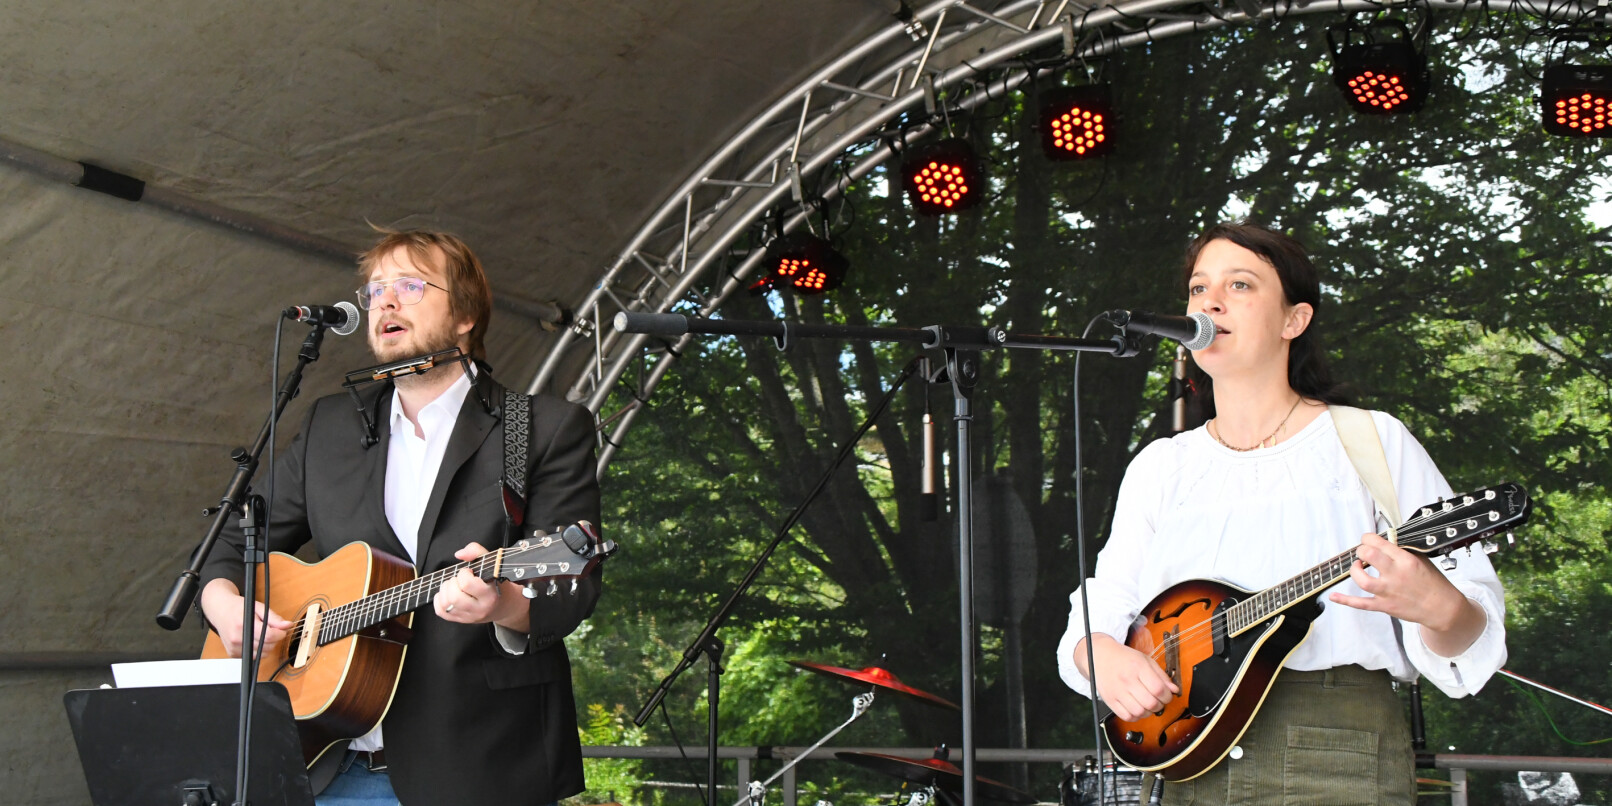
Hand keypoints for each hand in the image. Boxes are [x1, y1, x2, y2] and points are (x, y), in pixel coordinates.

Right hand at [199, 578, 290, 657]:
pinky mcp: (232, 654)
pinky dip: (258, 650)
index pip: (268, 636)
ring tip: (261, 633)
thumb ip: (274, 618)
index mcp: (243, 624)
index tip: (281, 629)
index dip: (280, 634)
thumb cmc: (239, 608)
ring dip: (267, 646)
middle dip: (274, 639)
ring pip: (262, 654)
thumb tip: (288, 625)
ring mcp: (234, 648)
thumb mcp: (258, 607)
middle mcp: (236, 638)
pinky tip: (253, 639)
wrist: (220, 611)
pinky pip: (254, 657)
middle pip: (267, 647)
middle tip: (271, 629)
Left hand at [433, 542, 527, 629]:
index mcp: (490, 595)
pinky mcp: (460, 620)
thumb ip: (477, 552)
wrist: (504, 605)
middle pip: (454, 597)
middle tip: (460, 579)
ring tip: (454, 585)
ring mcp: (469, 617)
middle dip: (452, 583)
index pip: (467, 584)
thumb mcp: (493, 565)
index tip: (469, 572)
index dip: (464, 573)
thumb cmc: (497, 583)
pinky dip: (439, 600)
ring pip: (445, 604)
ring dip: (445, 590)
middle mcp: (479, 609)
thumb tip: (459, 554)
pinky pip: (441, 612)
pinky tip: (448, 594)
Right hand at [1078, 634, 1179, 721]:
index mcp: (1138, 667)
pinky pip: (1126, 716)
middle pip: (1151, 703)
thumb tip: (1174, 690)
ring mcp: (1117, 691)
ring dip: (1148, 712)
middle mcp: (1127, 680)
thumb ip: (1161, 675)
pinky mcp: (1110, 700)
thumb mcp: (1145, 660)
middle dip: (1160, 705)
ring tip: (1148, 705)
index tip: (1167, 695)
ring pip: (1140, 712)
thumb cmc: (1125, 658)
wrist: (1100, 656)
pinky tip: (1137, 708)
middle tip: (1158, 701)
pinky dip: (1136, 716)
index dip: (1167, 696)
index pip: (1158, 689)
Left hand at [1329, 532, 1465, 629]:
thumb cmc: (1433, 583)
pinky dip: (1345, 600)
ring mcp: (1388, 592)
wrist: (1442, 608)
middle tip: (1364, 553)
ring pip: (1362, 580)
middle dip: (1361, 550)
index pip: (1379, 542)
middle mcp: (1395, 576)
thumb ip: (1402, 549)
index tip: (1368, 540)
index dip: (1368, 538)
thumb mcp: (1421, 559)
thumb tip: (1385, 539)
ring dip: (1355, 571)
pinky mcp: (1384, 606)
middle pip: (1368, 556)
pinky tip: (1333, 596)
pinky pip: (1361, 604)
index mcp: (1406, 561)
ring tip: (1358, 567)